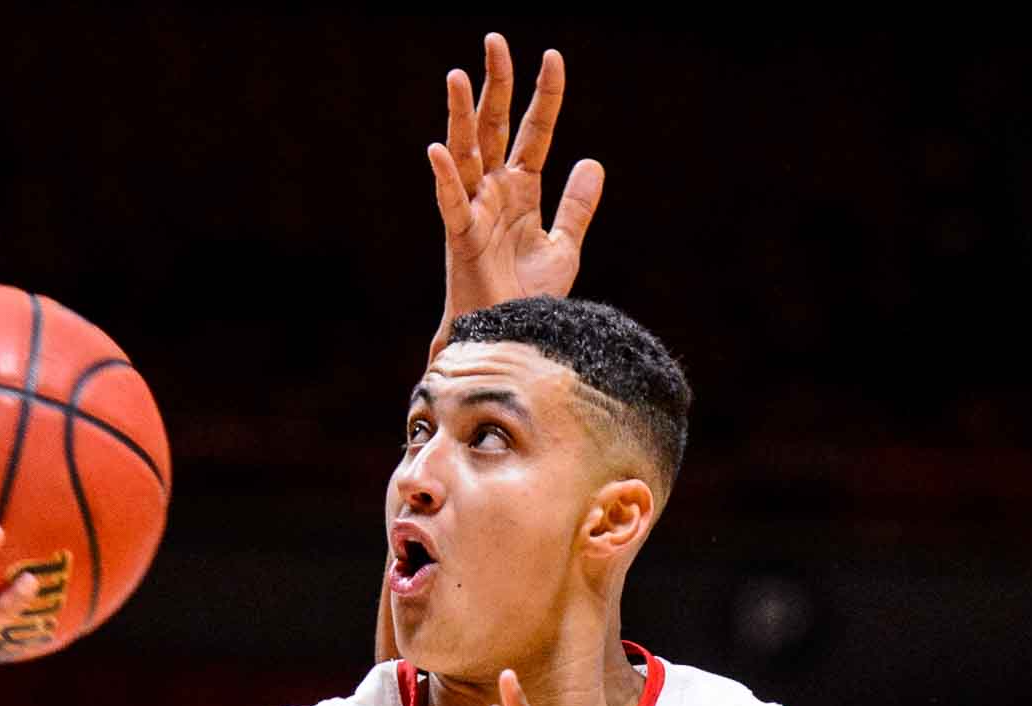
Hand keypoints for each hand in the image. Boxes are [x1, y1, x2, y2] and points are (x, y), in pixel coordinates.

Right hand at [427, 34, 604, 359]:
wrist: (513, 338)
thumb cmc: (530, 298)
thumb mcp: (563, 245)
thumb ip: (577, 205)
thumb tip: (593, 161)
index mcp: (521, 190)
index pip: (534, 132)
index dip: (544, 96)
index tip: (553, 57)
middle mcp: (494, 192)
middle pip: (495, 128)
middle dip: (496, 85)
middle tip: (495, 41)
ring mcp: (475, 212)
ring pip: (466, 154)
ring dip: (459, 116)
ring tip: (455, 75)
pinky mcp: (461, 239)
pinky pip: (450, 204)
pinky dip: (445, 178)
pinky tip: (438, 148)